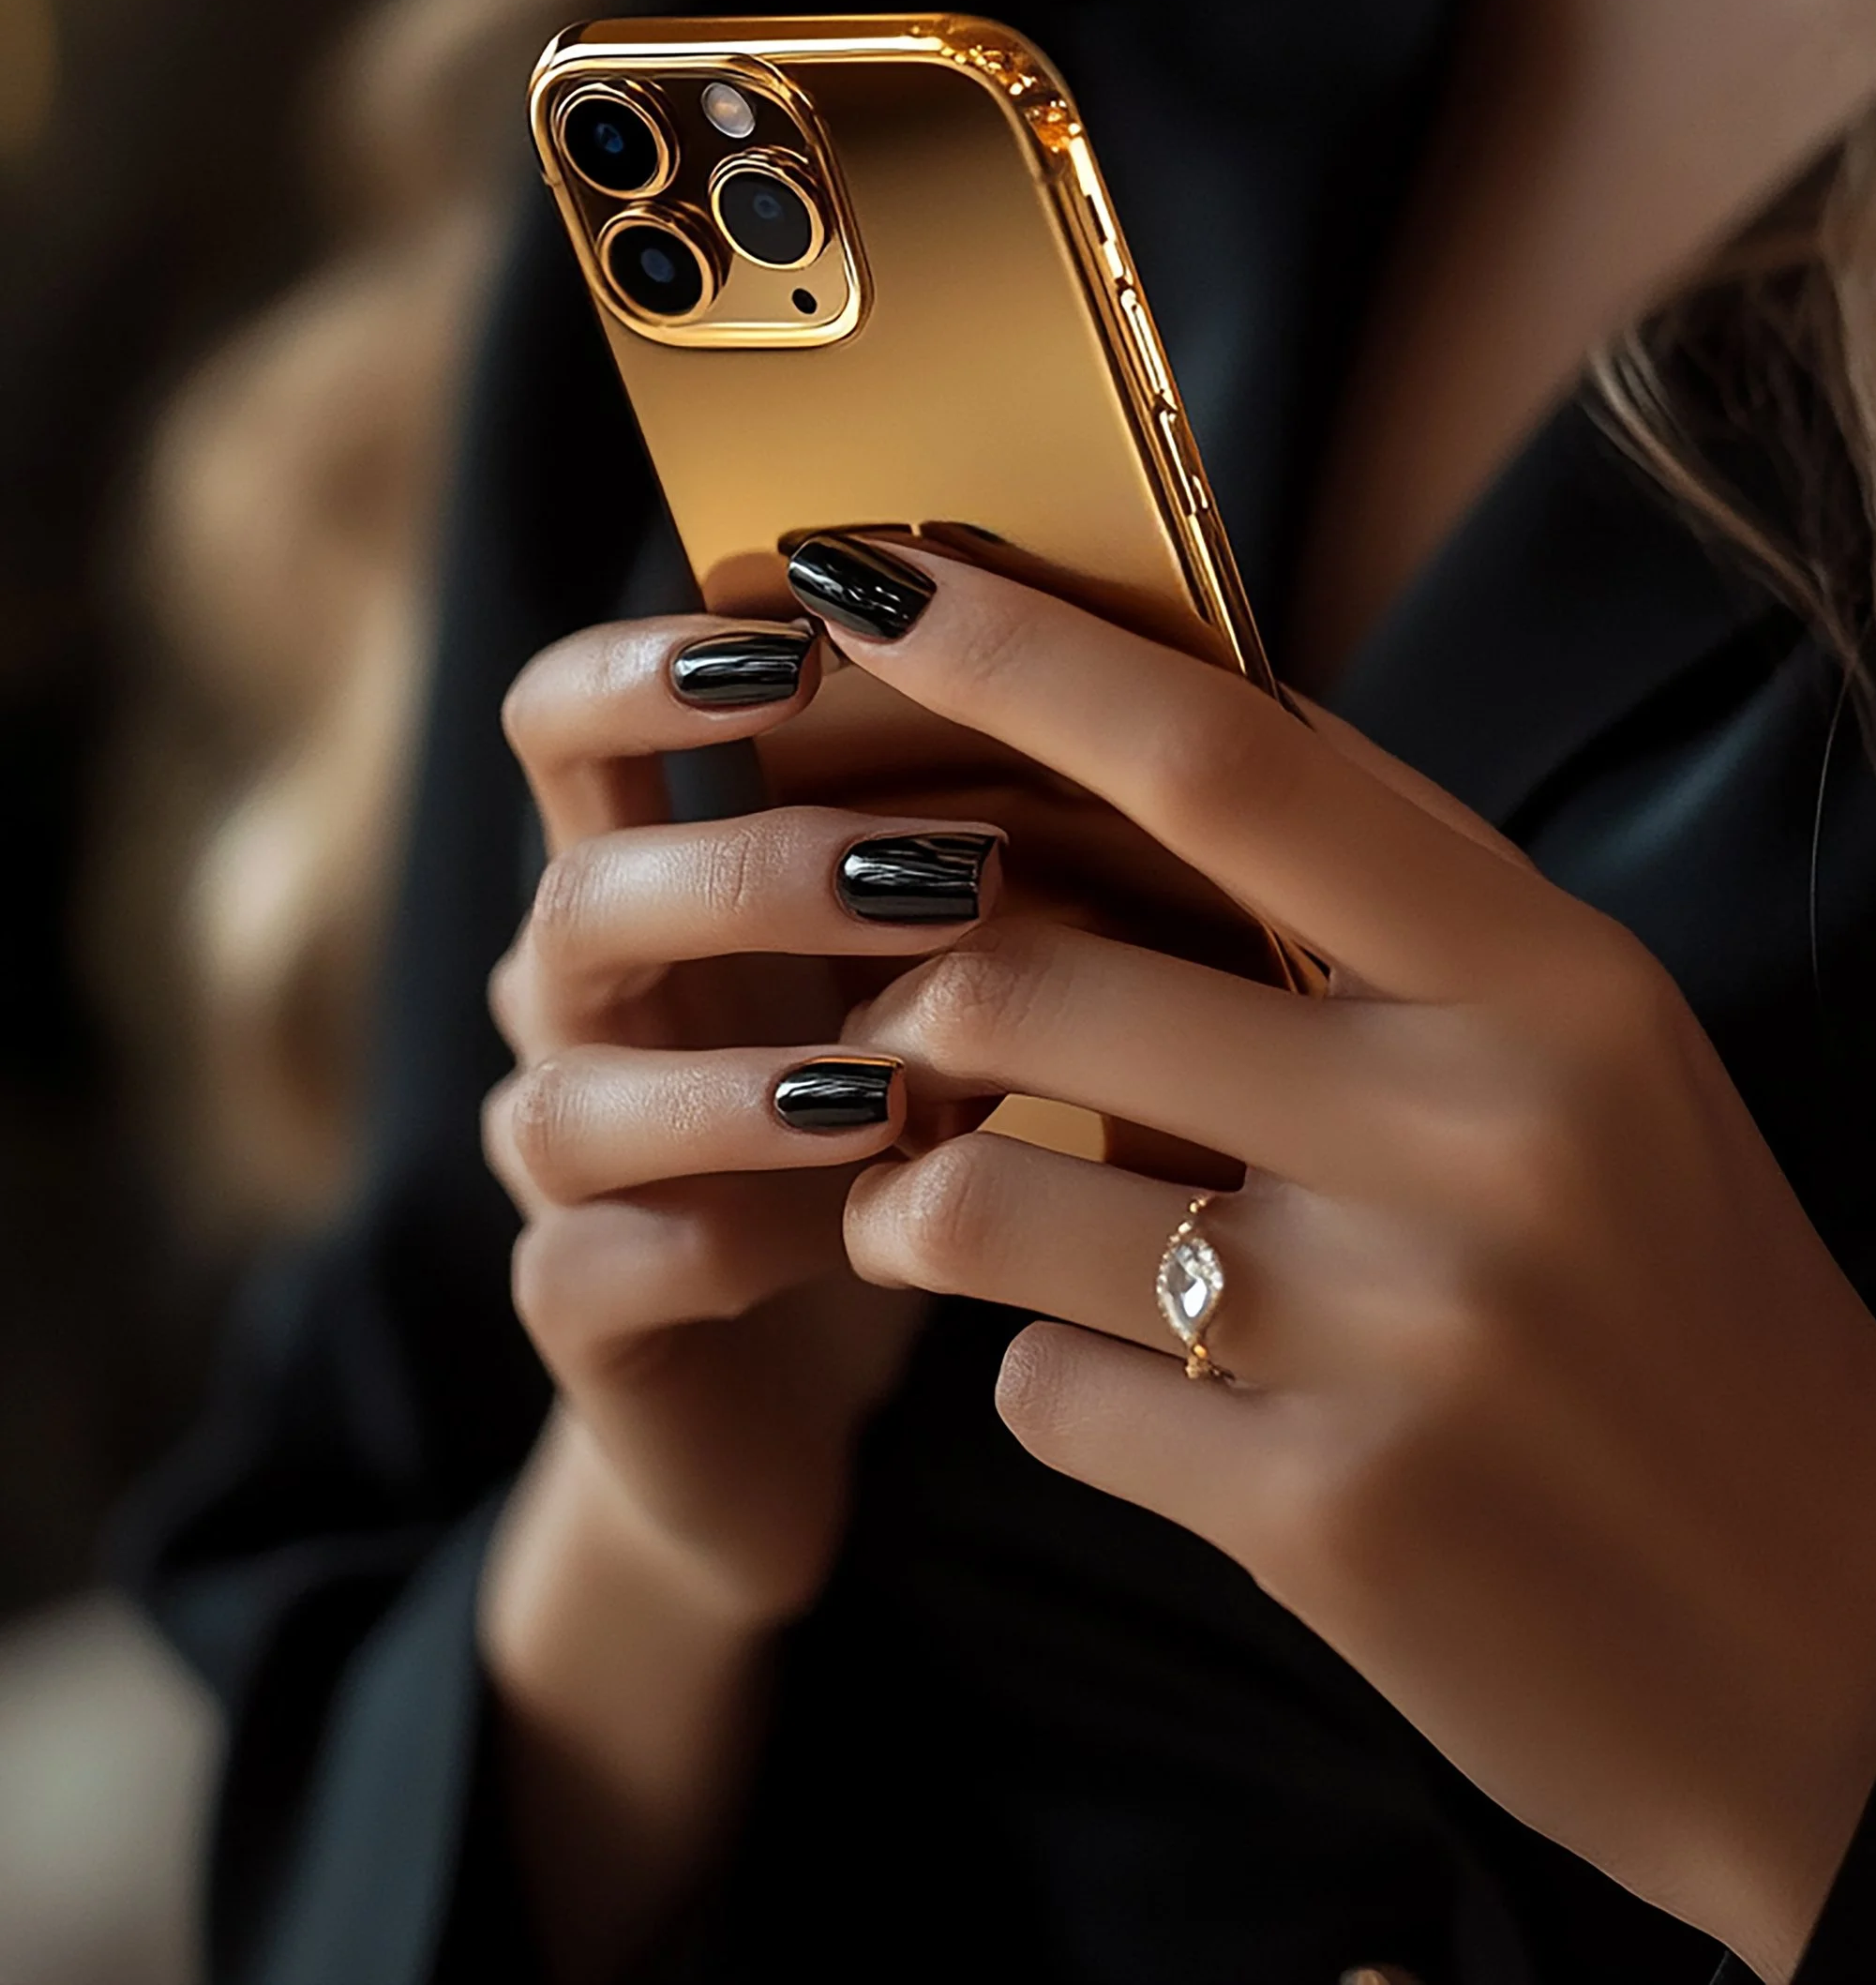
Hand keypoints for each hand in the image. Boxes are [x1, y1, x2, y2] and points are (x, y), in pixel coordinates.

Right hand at [474, 610, 1005, 1984]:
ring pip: (569, 1103)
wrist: (802, 1374)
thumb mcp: (948, 960)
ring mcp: (562, 1165)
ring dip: (747, 1084)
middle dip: (763, 875)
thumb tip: (1172, 693)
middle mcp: (577, 1003)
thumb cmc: (903, 1109)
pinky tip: (851, 1233)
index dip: (653, 667)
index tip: (806, 643)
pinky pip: (592, 1273)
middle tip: (952, 881)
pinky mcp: (575, 1314)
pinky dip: (718, 1242)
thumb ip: (995, 833)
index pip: (569, 721)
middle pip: (581, 896)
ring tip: (910, 1085)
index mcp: (654, 871)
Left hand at [784, 537, 1875, 1978]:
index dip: (1015, 655)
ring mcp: (1397, 1334)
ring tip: (949, 1212)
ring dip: (917, 1198)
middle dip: (903, 996)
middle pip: (1037, 980)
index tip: (861, 579)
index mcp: (1556, 984)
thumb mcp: (1603, 1073)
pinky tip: (1132, 1395)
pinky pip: (1043, 1399)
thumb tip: (1149, 758)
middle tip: (892, 1022)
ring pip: (981, 1199)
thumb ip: (1397, 921)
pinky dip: (1043, 1381)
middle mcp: (1478, 1133)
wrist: (1839, 1667)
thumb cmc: (1694, 1323)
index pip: (1229, 758)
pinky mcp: (1324, 1519)